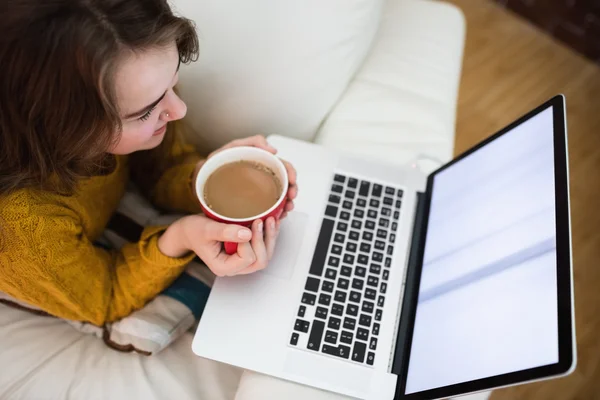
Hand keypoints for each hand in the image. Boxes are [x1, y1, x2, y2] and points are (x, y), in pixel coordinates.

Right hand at [159, 214, 280, 275]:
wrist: (189, 231)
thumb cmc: (194, 231)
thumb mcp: (207, 229)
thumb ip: (225, 232)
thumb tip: (247, 234)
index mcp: (223, 266)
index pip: (247, 258)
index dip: (250, 242)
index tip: (247, 225)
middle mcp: (234, 267)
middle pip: (260, 261)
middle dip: (263, 240)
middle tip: (262, 221)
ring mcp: (241, 261)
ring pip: (264, 256)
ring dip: (269, 238)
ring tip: (271, 220)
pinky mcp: (245, 252)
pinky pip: (263, 248)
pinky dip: (268, 236)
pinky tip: (272, 222)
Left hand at [193, 135, 297, 218]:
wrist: (198, 182)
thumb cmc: (213, 164)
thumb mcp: (231, 148)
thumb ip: (251, 143)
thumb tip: (273, 149)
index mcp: (260, 163)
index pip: (283, 166)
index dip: (291, 173)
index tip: (292, 181)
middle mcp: (262, 177)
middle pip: (285, 183)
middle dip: (292, 191)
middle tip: (291, 200)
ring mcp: (258, 191)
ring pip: (280, 197)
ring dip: (287, 204)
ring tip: (286, 210)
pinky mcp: (252, 205)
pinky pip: (268, 209)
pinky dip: (276, 212)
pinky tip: (277, 216)